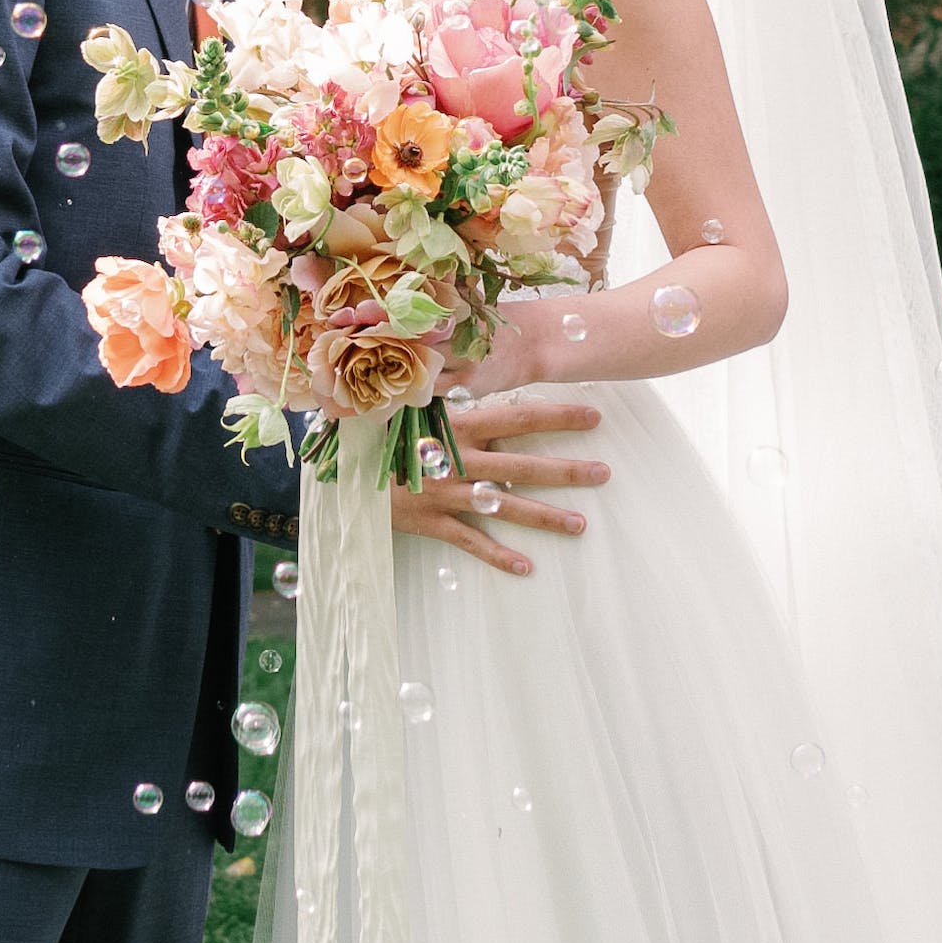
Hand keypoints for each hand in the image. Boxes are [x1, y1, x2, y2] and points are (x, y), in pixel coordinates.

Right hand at [397, 384, 609, 577]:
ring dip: (545, 517)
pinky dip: (497, 556)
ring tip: (580, 526)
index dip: (557, 416)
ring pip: (505, 507)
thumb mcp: (413, 410)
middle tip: (604, 473)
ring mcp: (446, 494)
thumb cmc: (381, 436)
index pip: (517, 416)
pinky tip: (526, 568)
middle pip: (522, 465)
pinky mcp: (431, 521)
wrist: (337, 472)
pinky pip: (470, 542)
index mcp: (456, 426)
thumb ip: (448, 399)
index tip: (594, 415)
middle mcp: (457, 459)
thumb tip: (476, 374)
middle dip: (566, 470)